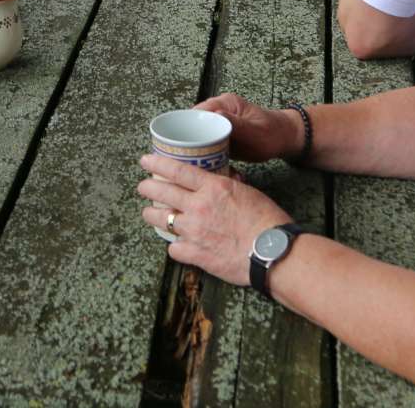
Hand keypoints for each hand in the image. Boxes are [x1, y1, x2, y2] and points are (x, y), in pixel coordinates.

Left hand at [137, 155, 290, 286]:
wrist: (272, 251)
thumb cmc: (267, 220)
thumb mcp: (247, 192)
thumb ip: (228, 185)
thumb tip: (221, 180)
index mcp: (212, 187)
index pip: (177, 170)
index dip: (157, 164)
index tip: (145, 161)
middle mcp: (198, 206)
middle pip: (161, 192)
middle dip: (147, 188)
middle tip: (143, 187)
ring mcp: (194, 231)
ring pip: (160, 219)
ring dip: (152, 215)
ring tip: (149, 213)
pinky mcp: (195, 254)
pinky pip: (173, 248)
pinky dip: (174, 246)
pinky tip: (177, 244)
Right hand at [195, 93, 302, 162]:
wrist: (283, 139)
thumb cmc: (272, 133)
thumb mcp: (255, 130)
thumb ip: (236, 123)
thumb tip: (216, 115)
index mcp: (224, 103)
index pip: (196, 112)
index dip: (185, 127)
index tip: (182, 145)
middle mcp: (217, 111)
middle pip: (191, 124)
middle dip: (188, 142)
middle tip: (188, 159)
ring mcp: (217, 124)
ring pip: (196, 135)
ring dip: (195, 149)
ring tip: (197, 164)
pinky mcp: (218, 136)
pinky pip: (205, 143)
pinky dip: (204, 154)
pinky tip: (207, 166)